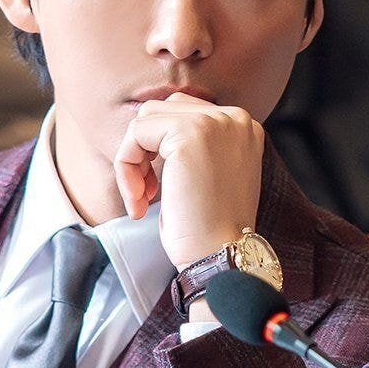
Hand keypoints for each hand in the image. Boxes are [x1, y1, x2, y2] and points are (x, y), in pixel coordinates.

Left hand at [113, 93, 264, 268]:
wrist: (221, 256)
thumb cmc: (210, 228)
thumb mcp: (208, 176)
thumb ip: (192, 146)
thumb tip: (149, 130)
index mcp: (242, 127)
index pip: (184, 113)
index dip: (158, 148)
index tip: (157, 188)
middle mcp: (234, 117)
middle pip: (163, 111)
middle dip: (144, 150)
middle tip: (145, 192)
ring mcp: (214, 122)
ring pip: (146, 119)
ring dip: (133, 159)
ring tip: (140, 196)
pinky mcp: (189, 133)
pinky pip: (136, 133)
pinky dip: (126, 165)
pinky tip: (138, 198)